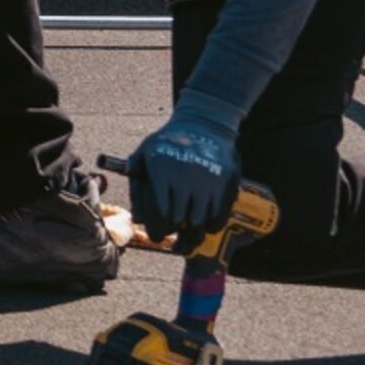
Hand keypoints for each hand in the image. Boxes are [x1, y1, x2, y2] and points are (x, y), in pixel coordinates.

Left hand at [124, 112, 242, 246]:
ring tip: (188, 234)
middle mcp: (185, 177)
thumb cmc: (169, 143)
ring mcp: (208, 181)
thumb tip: (138, 220)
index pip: (159, 214)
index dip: (158, 230)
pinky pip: (219, 217)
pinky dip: (211, 226)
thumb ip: (137, 186)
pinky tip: (204, 223)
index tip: (158, 235)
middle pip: (178, 222)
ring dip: (192, 233)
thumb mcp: (145, 153)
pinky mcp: (227, 183)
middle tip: (173, 240)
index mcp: (162, 171)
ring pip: (199, 223)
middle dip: (174, 234)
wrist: (205, 124)